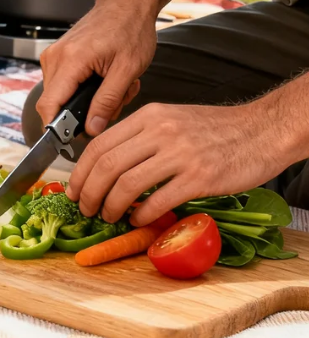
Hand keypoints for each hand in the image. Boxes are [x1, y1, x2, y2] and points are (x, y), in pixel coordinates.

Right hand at [36, 0, 157, 135]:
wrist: (127, 3)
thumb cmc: (130, 29)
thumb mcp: (127, 70)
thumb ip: (108, 101)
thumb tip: (92, 128)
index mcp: (71, 60)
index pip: (50, 105)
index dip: (56, 128)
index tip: (71, 141)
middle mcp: (55, 57)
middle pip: (56, 103)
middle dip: (83, 112)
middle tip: (116, 102)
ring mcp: (54, 55)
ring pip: (61, 95)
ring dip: (87, 100)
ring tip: (114, 86)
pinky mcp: (58, 55)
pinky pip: (64, 83)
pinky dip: (84, 88)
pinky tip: (105, 79)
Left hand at [65, 100, 290, 225]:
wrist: (262, 130)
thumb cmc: (217, 129)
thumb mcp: (171, 119)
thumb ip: (140, 137)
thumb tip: (108, 165)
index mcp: (149, 116)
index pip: (99, 145)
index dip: (80, 172)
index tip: (75, 189)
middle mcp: (160, 131)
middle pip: (106, 165)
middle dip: (89, 192)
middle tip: (86, 208)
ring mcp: (180, 154)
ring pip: (127, 184)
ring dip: (112, 207)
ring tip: (110, 216)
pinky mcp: (200, 177)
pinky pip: (158, 200)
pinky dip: (142, 215)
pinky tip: (139, 220)